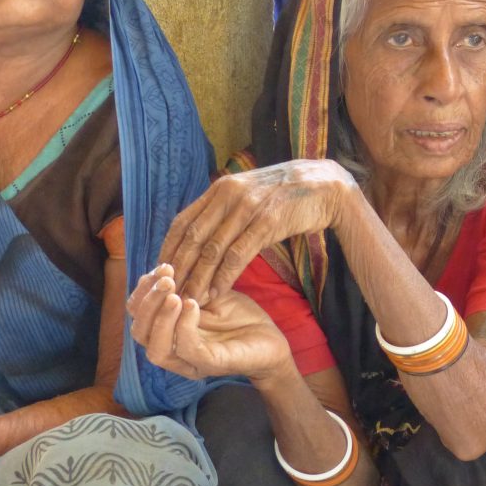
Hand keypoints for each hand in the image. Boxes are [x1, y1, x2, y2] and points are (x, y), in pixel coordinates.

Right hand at [126, 264, 294, 383]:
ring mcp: (191, 362)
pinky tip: (192, 305)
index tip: (162, 266)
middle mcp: (173, 351)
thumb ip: (187, 286)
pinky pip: (187, 350)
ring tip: (173, 293)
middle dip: (148, 302)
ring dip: (160, 317)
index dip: (143, 291)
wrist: (272, 339)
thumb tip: (166, 269)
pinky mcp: (211, 365)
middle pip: (140, 333)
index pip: (139, 316)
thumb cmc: (239, 318)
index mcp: (168, 333)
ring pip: (156, 349)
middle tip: (166, 278)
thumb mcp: (209, 294)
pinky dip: (184, 327)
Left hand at [161, 159, 359, 302]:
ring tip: (190, 300)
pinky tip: (217, 292)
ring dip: (198, 278)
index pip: (182, 222)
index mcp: (220, 189)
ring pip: (213, 249)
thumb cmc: (286, 194)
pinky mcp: (268, 221)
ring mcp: (248, 207)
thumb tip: (201, 234)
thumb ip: (225, 209)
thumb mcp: (249, 193)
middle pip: (193, 237)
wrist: (325, 185)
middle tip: (169, 294)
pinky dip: (224, 276)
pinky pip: (239, 253)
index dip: (169, 249)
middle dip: (179, 269)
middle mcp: (229, 195)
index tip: (161, 274)